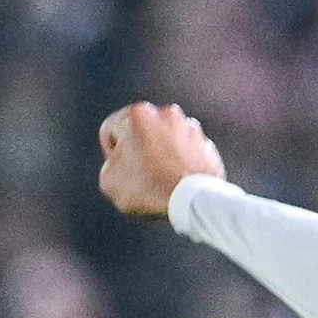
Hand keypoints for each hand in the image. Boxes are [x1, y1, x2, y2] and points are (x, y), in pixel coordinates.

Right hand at [96, 103, 222, 218]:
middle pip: (142, 133)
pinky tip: (178, 184)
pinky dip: (181, 166)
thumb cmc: (149, 189)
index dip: (111, 155)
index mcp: (138, 114)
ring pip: (167, 142)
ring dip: (161, 157)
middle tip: (140, 178)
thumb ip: (110, 165)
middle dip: (139, 152)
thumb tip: (121, 165)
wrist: (194, 203)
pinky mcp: (207, 148)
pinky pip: (187, 155)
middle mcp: (167, 114)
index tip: (120, 171)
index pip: (112, 130)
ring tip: (161, 182)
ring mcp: (191, 129)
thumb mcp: (110, 181)